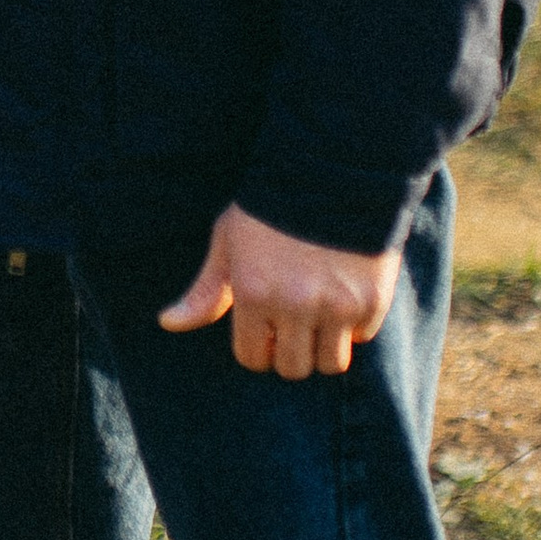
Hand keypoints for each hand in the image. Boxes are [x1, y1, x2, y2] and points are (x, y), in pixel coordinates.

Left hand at [158, 203, 401, 377]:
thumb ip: (205, 290)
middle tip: (295, 327)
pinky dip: (355, 325)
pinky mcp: (372, 299)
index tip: (267, 332)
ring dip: (324, 347)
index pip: (253, 358)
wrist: (333, 171)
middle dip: (290, 353)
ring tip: (321, 318)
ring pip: (331, 363)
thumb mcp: (229, 242)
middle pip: (293, 368)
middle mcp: (295, 305)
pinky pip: (362, 336)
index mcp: (254, 293)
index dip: (259, 348)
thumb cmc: (270, 207)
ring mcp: (337, 305)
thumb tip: (168, 324)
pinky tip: (346, 295)